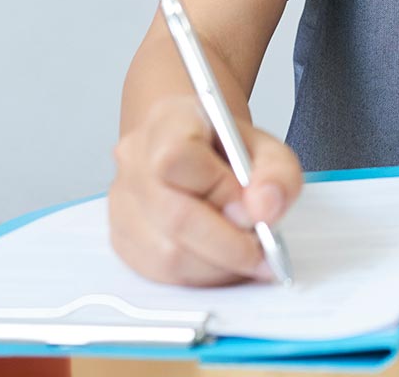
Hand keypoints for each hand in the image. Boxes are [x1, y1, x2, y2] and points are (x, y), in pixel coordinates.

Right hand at [108, 94, 301, 285]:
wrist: (198, 147)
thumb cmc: (228, 147)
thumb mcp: (267, 147)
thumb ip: (276, 174)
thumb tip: (264, 210)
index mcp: (168, 122)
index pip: (178, 159)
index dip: (221, 191)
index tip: (255, 209)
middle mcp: (135, 161)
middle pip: (175, 217)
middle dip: (230, 245)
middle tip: (265, 251)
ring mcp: (122, 202)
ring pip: (167, 256)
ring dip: (218, 266)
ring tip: (247, 255)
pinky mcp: (123, 239)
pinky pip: (160, 274)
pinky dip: (201, 276)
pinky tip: (223, 261)